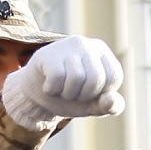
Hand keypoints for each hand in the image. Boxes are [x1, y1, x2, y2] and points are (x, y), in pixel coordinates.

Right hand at [0, 35, 124, 130]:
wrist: (36, 95)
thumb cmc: (71, 96)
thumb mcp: (94, 104)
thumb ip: (111, 105)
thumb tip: (111, 100)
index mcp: (103, 54)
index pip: (114, 77)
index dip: (101, 93)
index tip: (89, 92)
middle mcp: (87, 44)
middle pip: (96, 78)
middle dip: (83, 95)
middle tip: (73, 92)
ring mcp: (67, 46)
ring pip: (76, 77)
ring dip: (67, 93)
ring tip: (61, 88)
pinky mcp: (48, 53)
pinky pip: (57, 76)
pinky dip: (52, 89)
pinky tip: (48, 85)